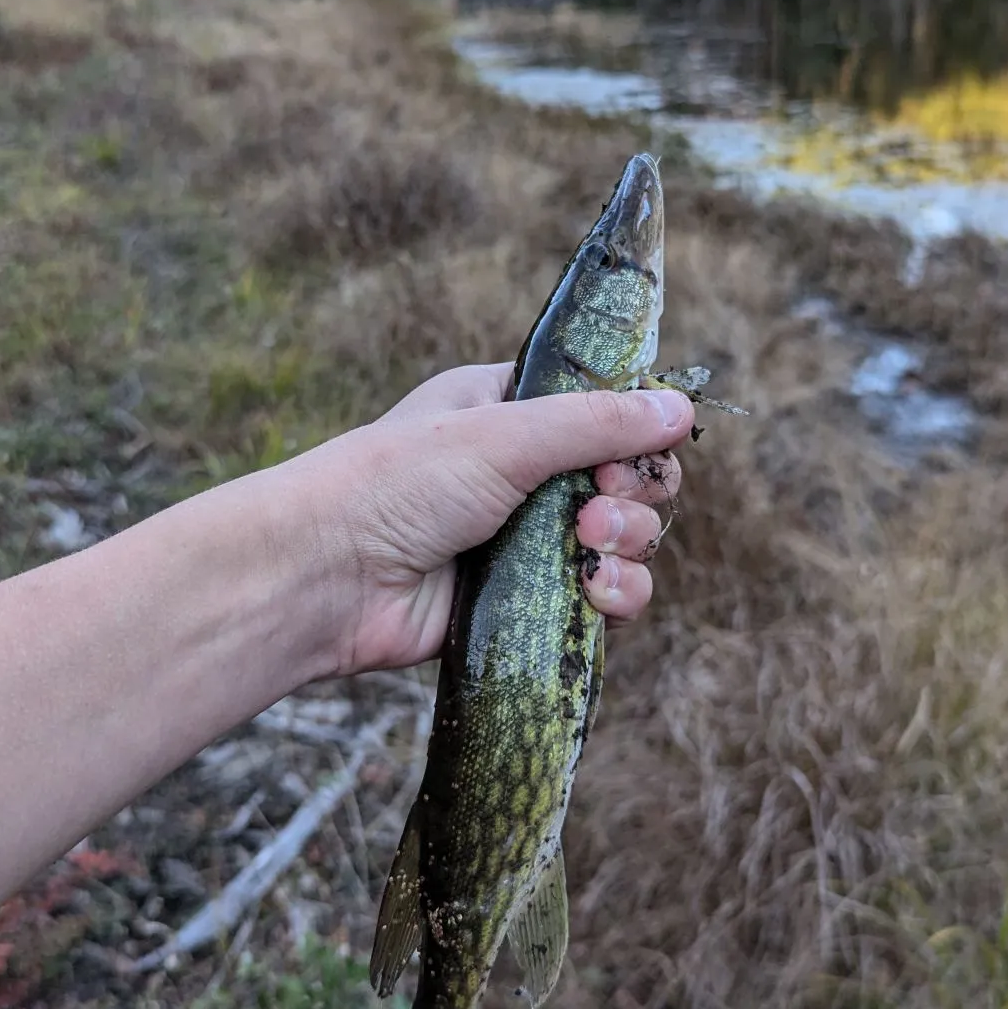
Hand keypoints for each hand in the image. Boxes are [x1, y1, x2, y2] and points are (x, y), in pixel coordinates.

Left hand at [287, 362, 693, 677]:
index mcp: (511, 411)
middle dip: (633, 497)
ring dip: (628, 546)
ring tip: (588, 549)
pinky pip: (601, 598)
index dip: (634, 433)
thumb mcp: (503, 434)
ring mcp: (525, 540)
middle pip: (627, 480)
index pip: (605, 412)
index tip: (627, 453)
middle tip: (595, 510)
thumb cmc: (397, 485)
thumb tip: (680, 406)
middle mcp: (523, 473)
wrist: (327, 577)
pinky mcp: (526, 603)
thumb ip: (597, 423)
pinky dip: (615, 596)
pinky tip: (595, 594)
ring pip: (623, 542)